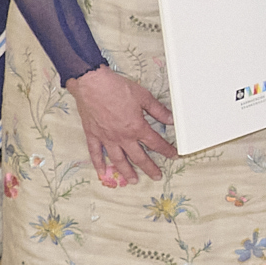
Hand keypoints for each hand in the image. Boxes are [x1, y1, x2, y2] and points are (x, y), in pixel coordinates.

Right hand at [69, 65, 175, 183]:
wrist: (93, 84)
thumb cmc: (117, 88)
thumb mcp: (143, 97)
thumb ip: (158, 110)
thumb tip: (171, 119)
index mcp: (136, 127)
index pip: (155, 142)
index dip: (166, 150)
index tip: (173, 155)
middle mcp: (122, 137)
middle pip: (138, 156)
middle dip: (149, 167)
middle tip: (156, 176)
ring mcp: (106, 138)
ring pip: (118, 159)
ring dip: (126, 171)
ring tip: (133, 180)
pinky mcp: (93, 135)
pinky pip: (95, 153)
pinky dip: (98, 164)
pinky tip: (102, 172)